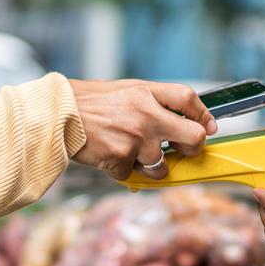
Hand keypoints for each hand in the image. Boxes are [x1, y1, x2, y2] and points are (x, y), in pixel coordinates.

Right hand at [68, 79, 215, 180]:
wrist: (56, 115)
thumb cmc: (87, 102)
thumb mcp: (124, 90)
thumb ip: (150, 101)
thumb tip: (177, 118)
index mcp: (146, 93)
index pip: (189, 99)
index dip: (203, 115)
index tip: (208, 127)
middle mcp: (146, 114)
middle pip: (193, 137)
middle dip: (192, 148)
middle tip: (183, 150)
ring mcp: (135, 139)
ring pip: (163, 166)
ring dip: (152, 167)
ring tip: (133, 156)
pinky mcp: (120, 160)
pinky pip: (133, 175)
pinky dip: (124, 171)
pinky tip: (109, 157)